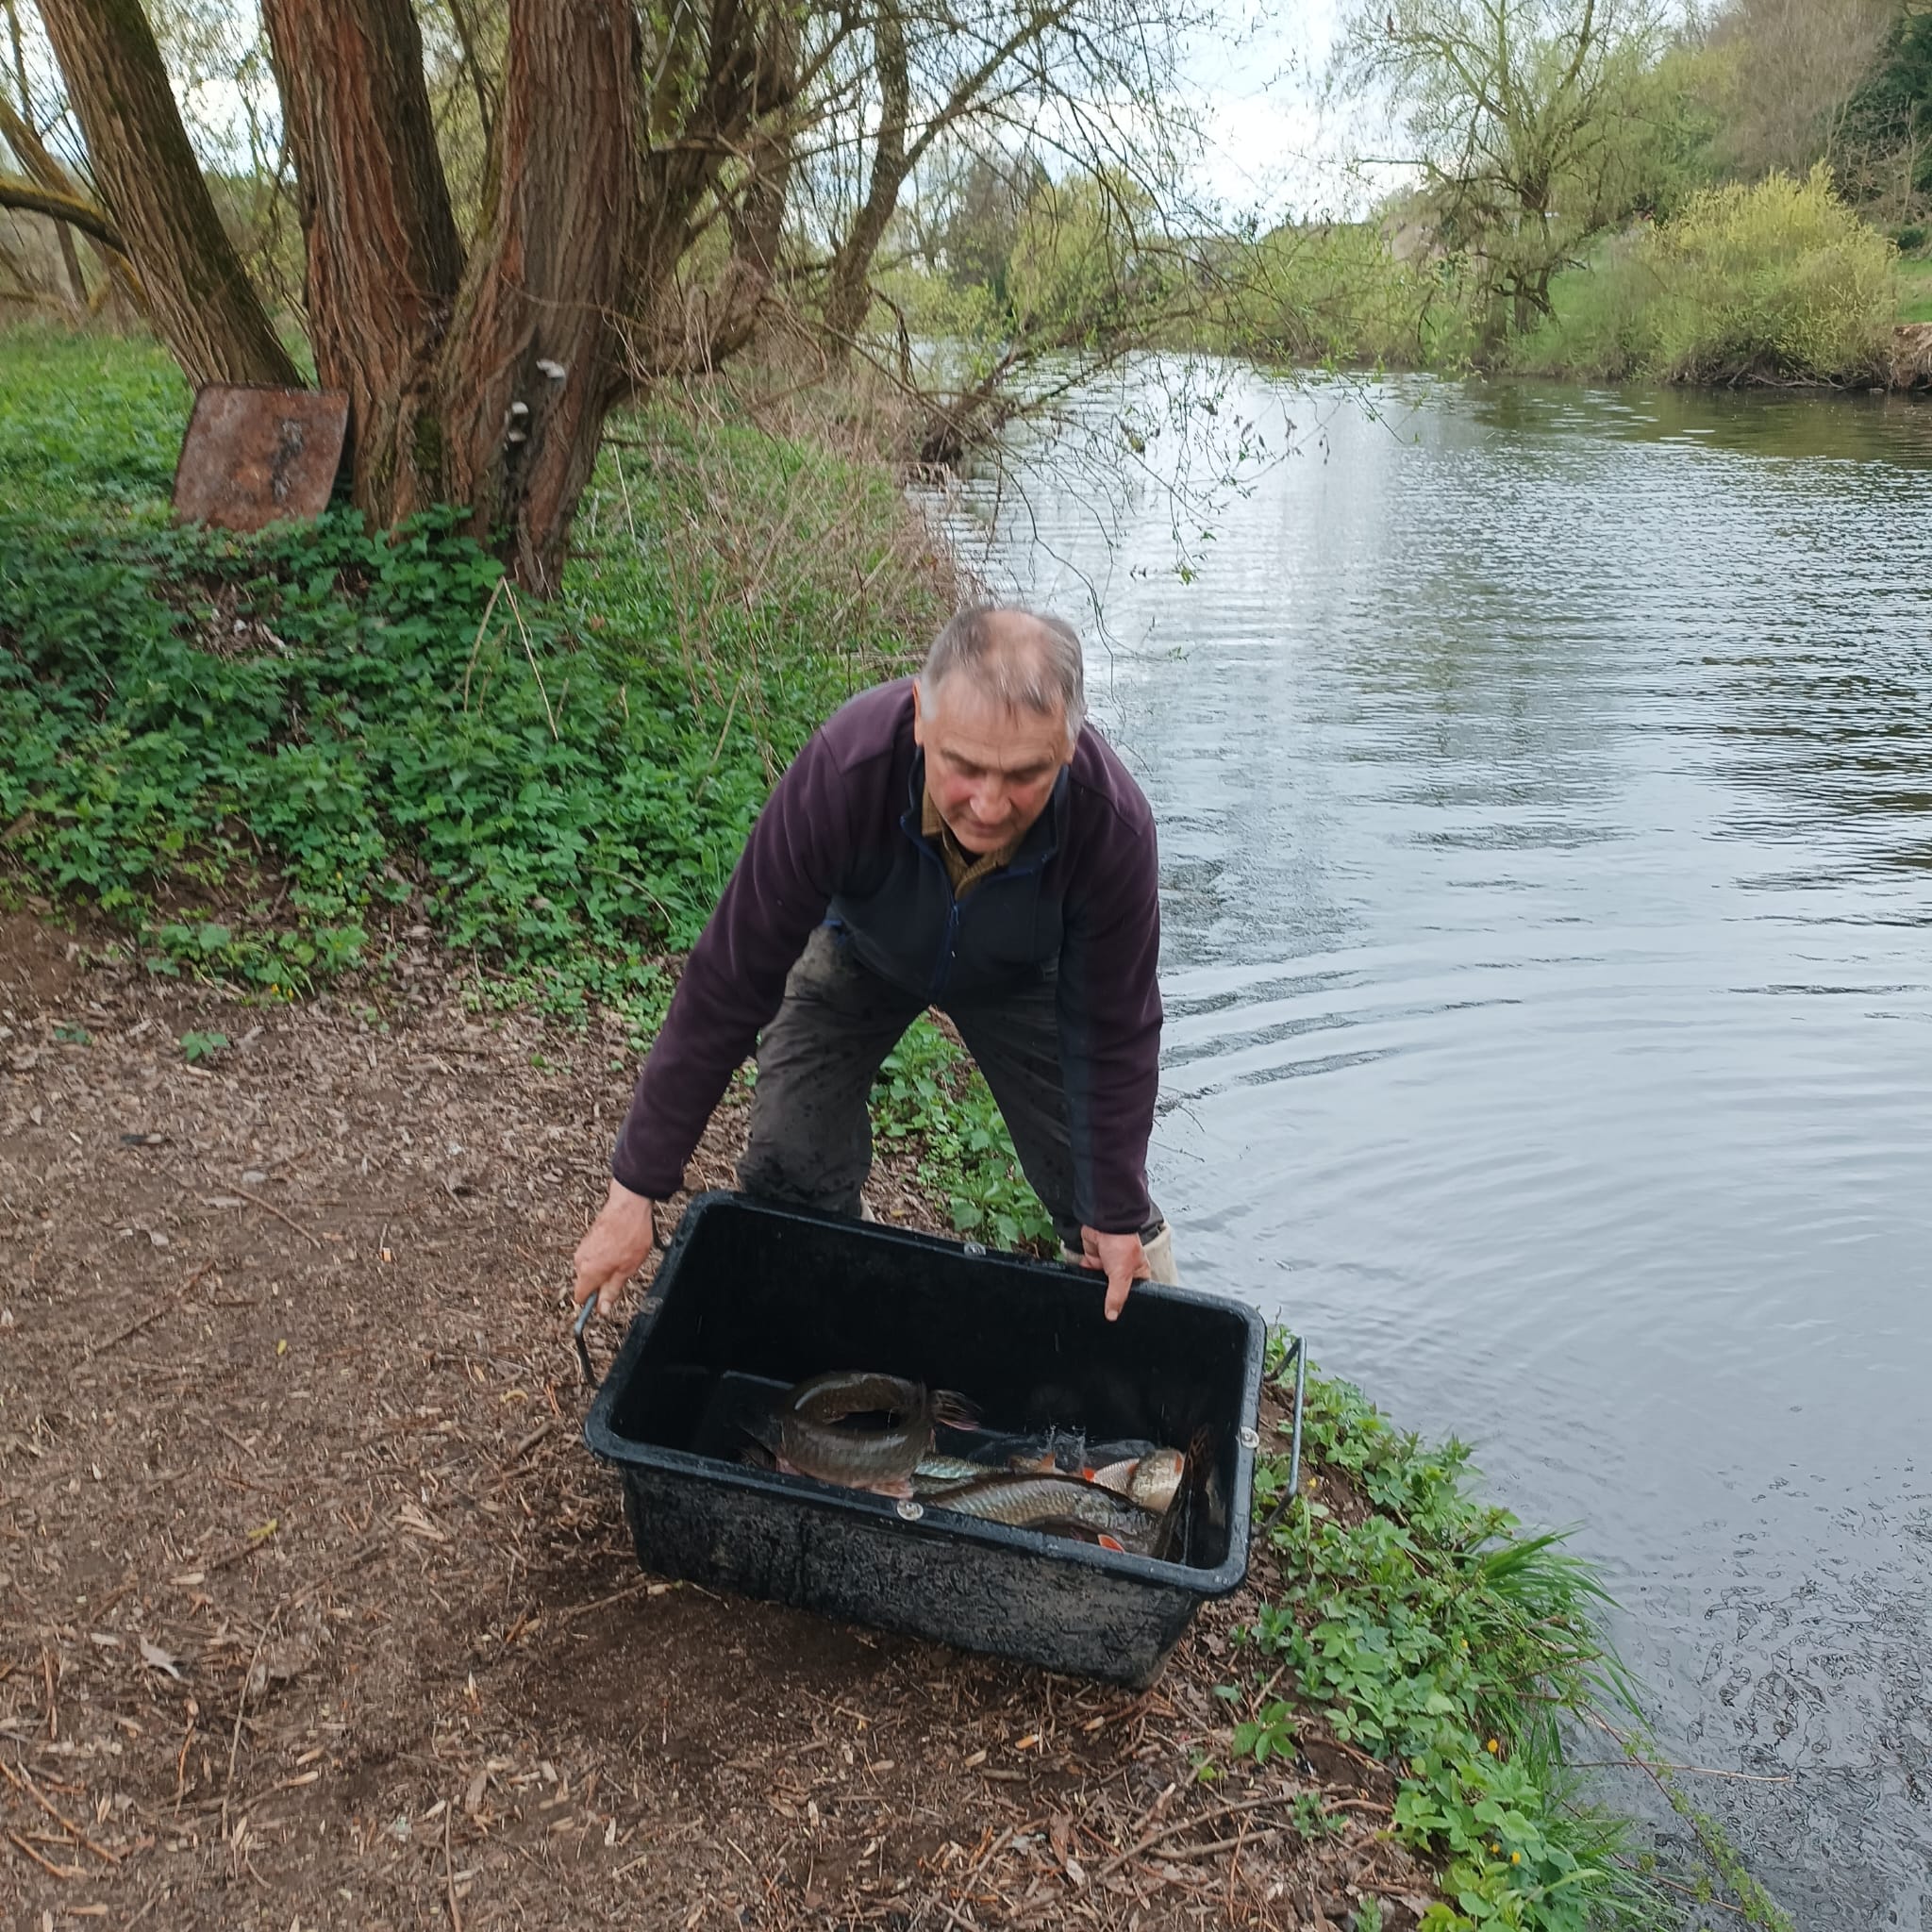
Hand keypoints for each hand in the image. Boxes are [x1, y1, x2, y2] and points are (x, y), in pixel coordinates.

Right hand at [573, 1180, 654, 1317]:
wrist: (629, 1205)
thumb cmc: (630, 1236)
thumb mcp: (626, 1270)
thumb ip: (612, 1290)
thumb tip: (602, 1310)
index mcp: (587, 1272)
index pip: (579, 1296)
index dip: (592, 1301)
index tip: (605, 1300)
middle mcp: (580, 1260)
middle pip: (586, 1282)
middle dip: (602, 1282)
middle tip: (622, 1272)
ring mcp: (583, 1247)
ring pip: (591, 1268)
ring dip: (605, 1267)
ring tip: (624, 1256)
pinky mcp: (588, 1238)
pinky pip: (594, 1255)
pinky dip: (605, 1256)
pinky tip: (620, 1247)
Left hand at [1077, 1225, 1148, 1321]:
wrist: (1103, 1224)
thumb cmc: (1121, 1242)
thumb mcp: (1122, 1274)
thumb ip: (1116, 1296)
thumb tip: (1112, 1316)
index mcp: (1138, 1273)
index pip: (1134, 1293)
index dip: (1127, 1303)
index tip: (1119, 1315)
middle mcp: (1123, 1269)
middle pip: (1115, 1290)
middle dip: (1108, 1297)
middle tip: (1102, 1311)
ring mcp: (1107, 1265)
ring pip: (1099, 1283)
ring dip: (1094, 1288)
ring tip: (1090, 1300)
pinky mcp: (1093, 1259)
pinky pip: (1086, 1273)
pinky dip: (1083, 1277)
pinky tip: (1080, 1287)